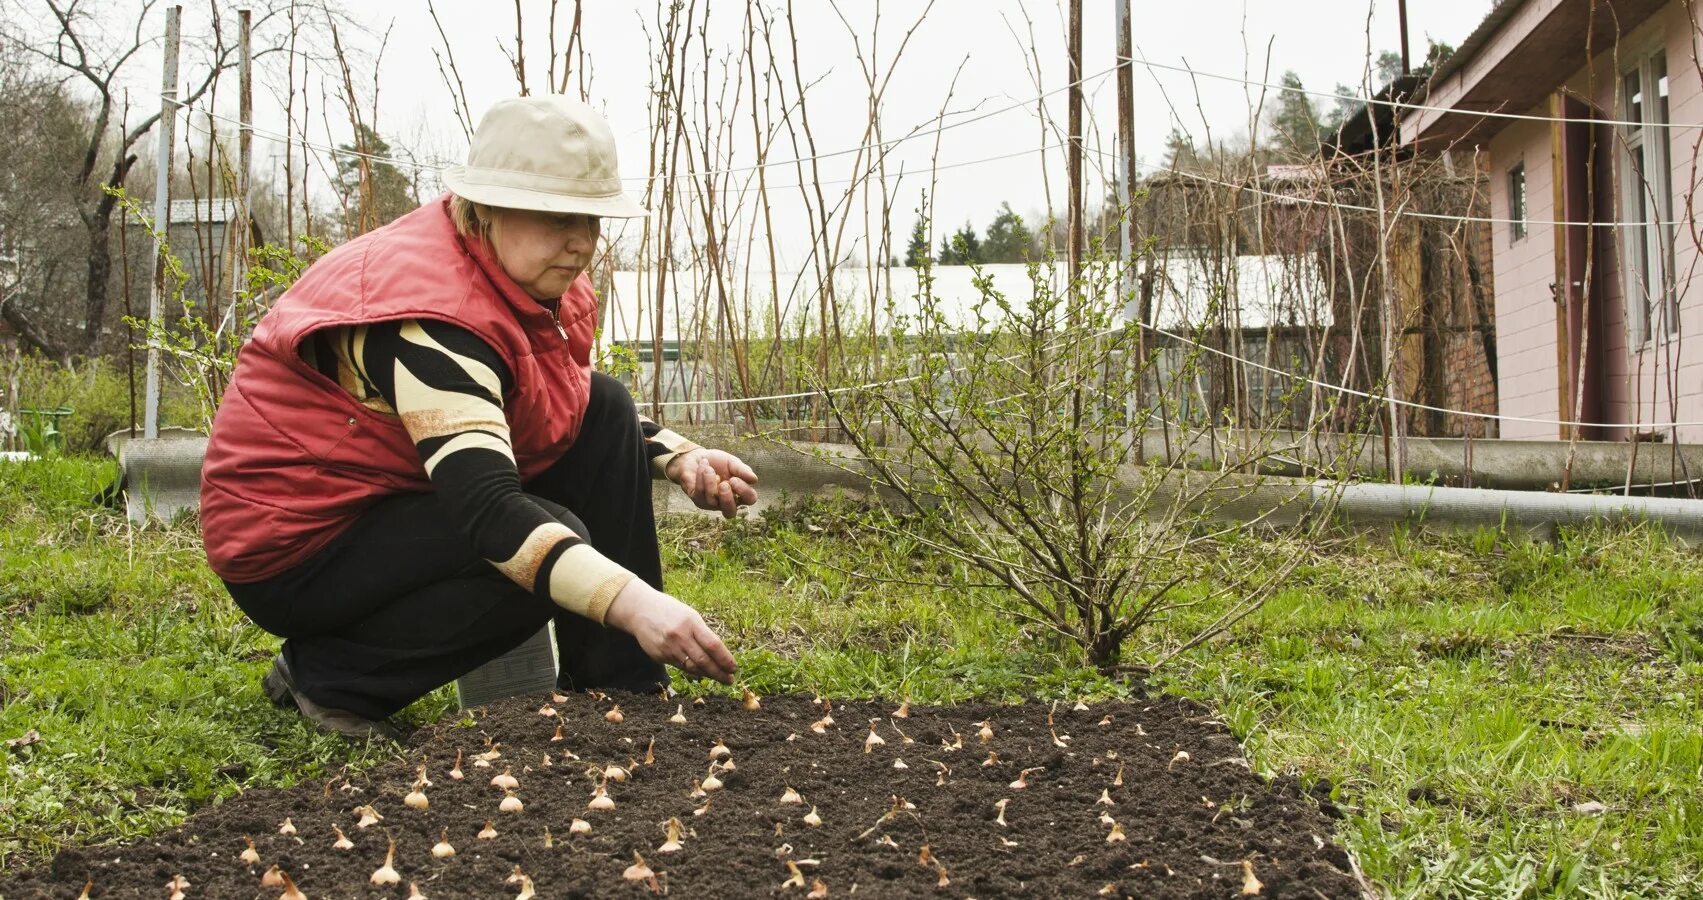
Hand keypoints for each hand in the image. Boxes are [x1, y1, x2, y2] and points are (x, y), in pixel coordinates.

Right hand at [604, 578, 737, 682]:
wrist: (639, 610)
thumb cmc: (670, 611)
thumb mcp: (689, 615)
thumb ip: (702, 633)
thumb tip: (719, 654)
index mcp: (691, 622)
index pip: (713, 645)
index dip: (725, 659)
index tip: (734, 667)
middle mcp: (680, 636)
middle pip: (703, 660)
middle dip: (719, 672)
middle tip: (730, 679)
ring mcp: (668, 647)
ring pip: (692, 667)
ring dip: (707, 674)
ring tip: (719, 677)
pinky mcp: (659, 655)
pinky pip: (680, 666)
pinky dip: (692, 670)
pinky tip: (701, 672)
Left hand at [667, 448, 758, 518]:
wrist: (696, 456)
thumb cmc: (718, 462)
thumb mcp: (732, 463)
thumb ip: (742, 470)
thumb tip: (754, 479)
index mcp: (739, 493)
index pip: (749, 499)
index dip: (744, 492)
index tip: (734, 479)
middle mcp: (725, 502)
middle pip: (730, 513)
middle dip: (727, 500)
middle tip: (724, 485)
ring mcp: (710, 504)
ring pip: (712, 501)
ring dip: (710, 482)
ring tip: (708, 468)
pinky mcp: (697, 499)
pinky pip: (700, 493)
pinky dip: (701, 477)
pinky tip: (703, 466)